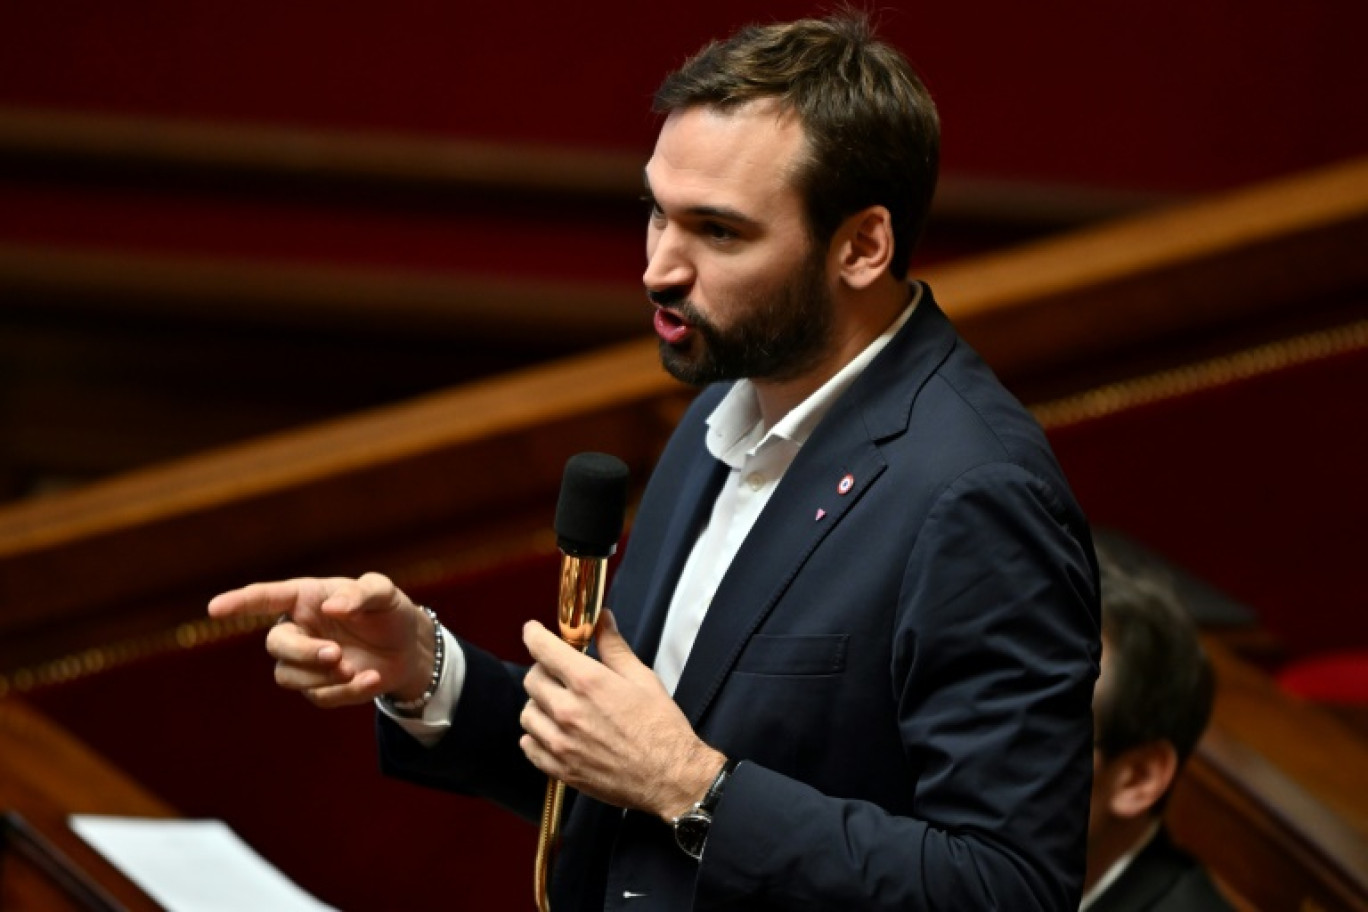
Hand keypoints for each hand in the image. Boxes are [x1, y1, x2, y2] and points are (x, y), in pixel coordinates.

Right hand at [207, 572, 430, 707]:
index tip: (214, 609)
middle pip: (276, 645)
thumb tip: (331, 607)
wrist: (409, 648)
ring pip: (288, 676)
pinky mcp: (319, 688)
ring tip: (355, 668)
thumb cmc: (389, 611)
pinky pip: (319, 696)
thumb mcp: (384, 593)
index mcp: (305, 598)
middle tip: (335, 655)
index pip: (266, 597)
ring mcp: (305, 661)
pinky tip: (371, 679)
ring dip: (321, 676)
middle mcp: (298, 629)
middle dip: (302, 653)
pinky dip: (346, 691)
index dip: (239, 602)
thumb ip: (360, 594)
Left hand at [519, 610, 724, 820]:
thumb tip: (601, 620)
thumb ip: (614, 647)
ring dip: (539, 704)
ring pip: (527, 713)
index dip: (534, 634)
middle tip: (561, 674)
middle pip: (532, 680)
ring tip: (561, 705)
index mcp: (588, 683)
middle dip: (543, 670)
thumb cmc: (661, 727)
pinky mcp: (561, 769)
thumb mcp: (642, 678)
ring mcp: (561, 743)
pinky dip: (537, 736)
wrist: (671, 777)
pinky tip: (557, 732)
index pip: (542, 649)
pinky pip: (529, 746)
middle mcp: (568, 711)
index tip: (533, 631)